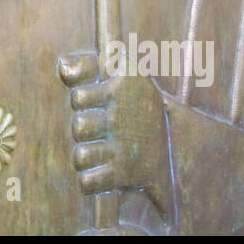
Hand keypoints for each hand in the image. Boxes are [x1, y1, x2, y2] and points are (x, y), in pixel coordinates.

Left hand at [58, 46, 173, 214]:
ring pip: (81, 156)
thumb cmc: (143, 103)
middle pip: (78, 127)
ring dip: (83, 156)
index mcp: (117, 97)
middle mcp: (119, 123)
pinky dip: (87, 180)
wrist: (180, 140)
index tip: (95, 103)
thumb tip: (64, 66)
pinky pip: (89, 181)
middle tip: (98, 131)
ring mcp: (121, 150)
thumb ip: (94, 62)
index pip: (80, 97)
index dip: (81, 100)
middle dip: (82, 130)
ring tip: (97, 152)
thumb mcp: (128, 72)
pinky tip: (95, 172)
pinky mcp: (124, 174)